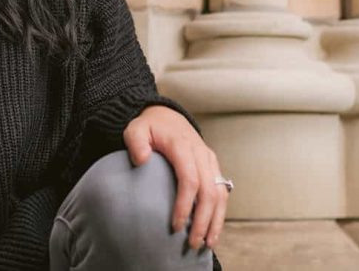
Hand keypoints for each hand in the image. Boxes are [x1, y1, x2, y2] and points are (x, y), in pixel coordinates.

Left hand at [122, 104, 228, 251]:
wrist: (167, 116)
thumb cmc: (150, 126)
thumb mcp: (136, 128)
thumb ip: (136, 141)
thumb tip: (142, 160)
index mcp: (183, 145)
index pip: (189, 179)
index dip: (185, 204)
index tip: (175, 225)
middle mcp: (201, 153)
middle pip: (208, 191)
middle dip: (202, 220)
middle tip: (191, 243)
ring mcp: (210, 160)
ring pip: (220, 193)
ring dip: (215, 220)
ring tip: (207, 243)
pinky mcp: (213, 167)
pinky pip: (222, 191)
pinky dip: (219, 213)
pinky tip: (213, 230)